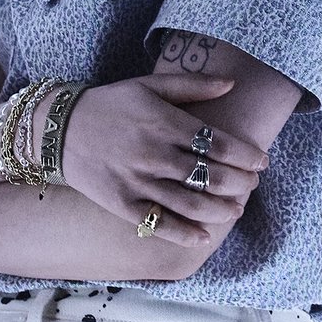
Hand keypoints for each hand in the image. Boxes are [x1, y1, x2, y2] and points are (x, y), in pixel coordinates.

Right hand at [55, 73, 270, 249]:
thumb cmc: (110, 104)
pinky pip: (159, 224)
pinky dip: (185, 233)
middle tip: (252, 184)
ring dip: (221, 210)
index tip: (261, 162)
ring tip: (236, 210)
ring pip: (191, 203)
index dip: (246, 156)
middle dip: (240, 183)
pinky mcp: (122, 204)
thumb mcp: (148, 85)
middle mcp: (154, 154)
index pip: (218, 144)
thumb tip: (231, 84)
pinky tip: (204, 236)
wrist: (59, 129)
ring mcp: (138, 182)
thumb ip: (192, 86)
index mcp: (164, 122)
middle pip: (211, 175)